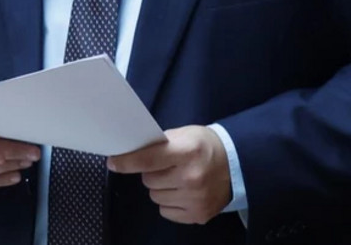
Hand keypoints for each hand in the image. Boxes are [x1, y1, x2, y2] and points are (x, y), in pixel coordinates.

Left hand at [107, 125, 231, 224]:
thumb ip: (160, 144)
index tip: (113, 162)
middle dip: (153, 173)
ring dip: (161, 188)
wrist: (237, 164)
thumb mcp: (185, 134)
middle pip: (149, 180)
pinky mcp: (198, 215)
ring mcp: (195, 199)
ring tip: (177, 178)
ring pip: (155, 197)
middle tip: (167, 166)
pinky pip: (165, 211)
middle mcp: (191, 177)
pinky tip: (183, 192)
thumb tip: (131, 154)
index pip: (148, 159)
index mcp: (187, 152)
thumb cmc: (205, 145)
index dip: (127, 161)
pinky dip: (170, 202)